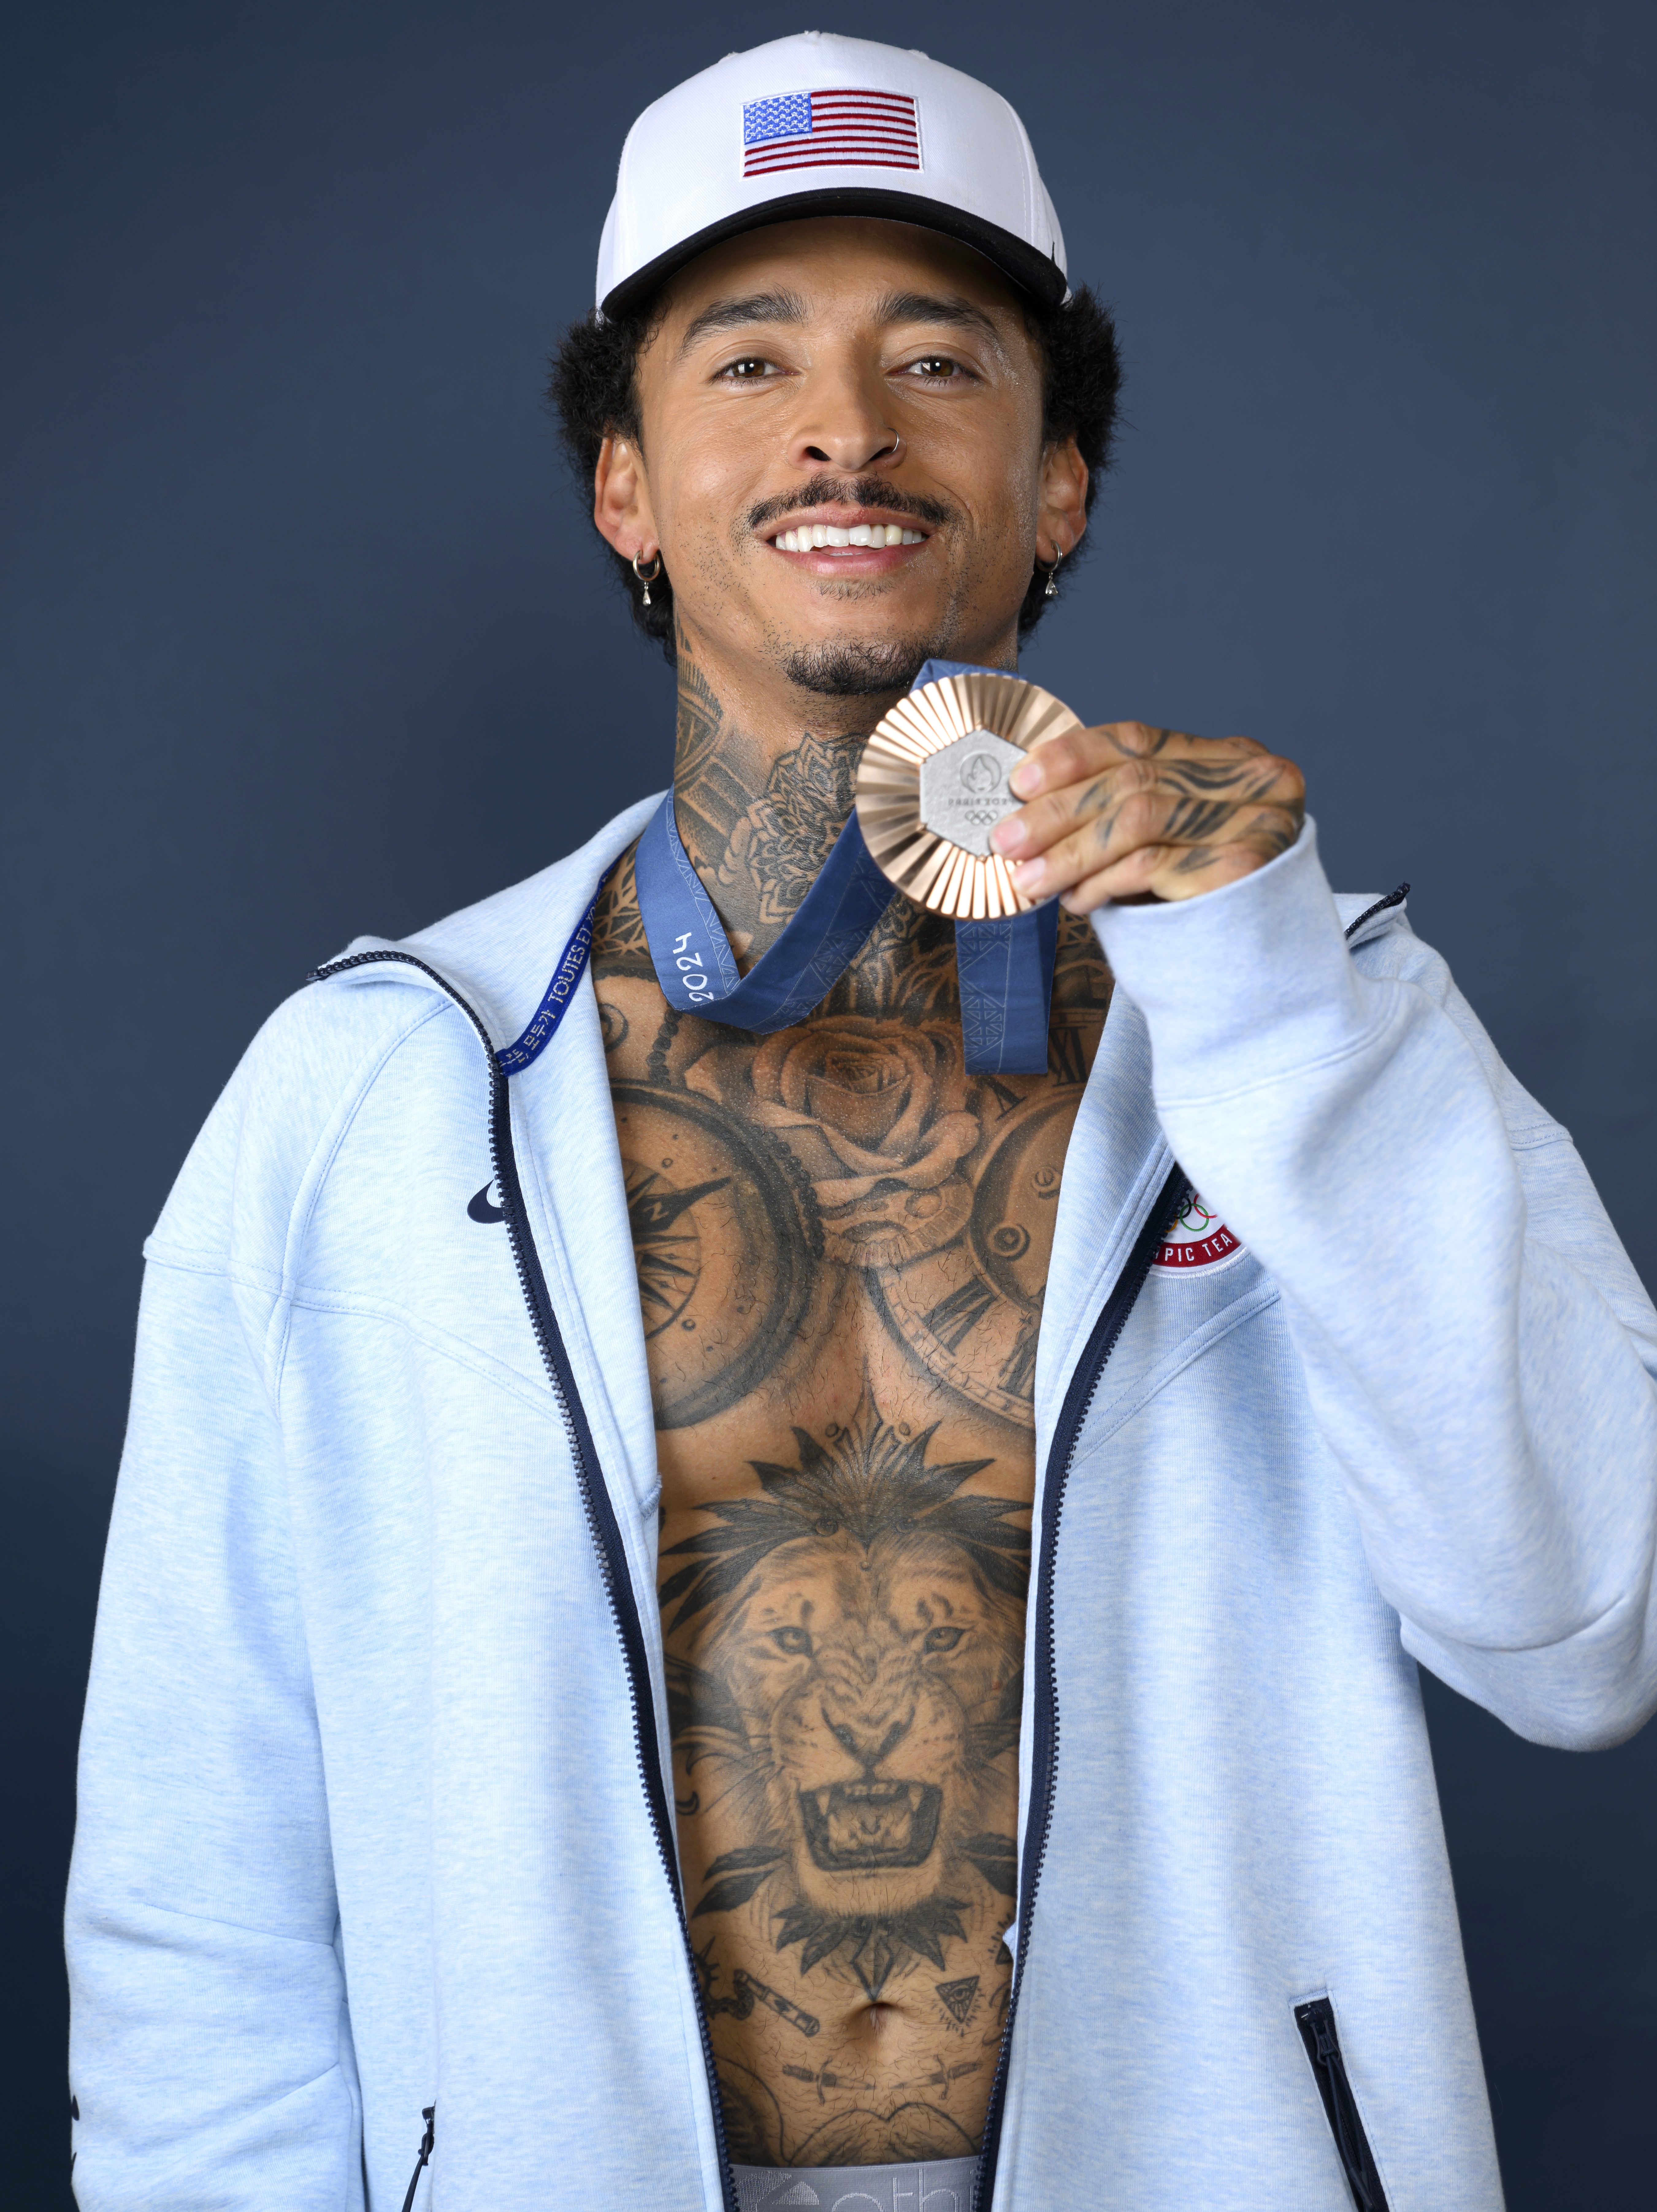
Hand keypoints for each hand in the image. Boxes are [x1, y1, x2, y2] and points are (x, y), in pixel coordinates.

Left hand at [990, 722, 1305, 908]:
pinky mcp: (1244, 868)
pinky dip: (1100, 881)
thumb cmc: (1199, 902)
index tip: (1020, 782)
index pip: (1140, 738)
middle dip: (1056, 811)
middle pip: (1132, 778)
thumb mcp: (1162, 839)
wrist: (1257, 976)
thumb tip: (1029, 800)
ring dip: (1069, 851)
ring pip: (1135, 818)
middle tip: (1005, 839)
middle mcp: (1256, 780)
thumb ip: (1120, 807)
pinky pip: (1149, 864)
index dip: (1073, 756)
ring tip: (1028, 878)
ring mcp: (1257, 821)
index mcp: (1235, 758)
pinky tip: (1075, 900)